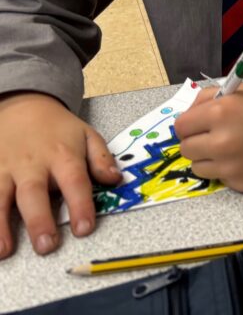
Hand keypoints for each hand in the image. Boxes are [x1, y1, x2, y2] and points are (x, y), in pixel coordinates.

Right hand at [0, 92, 120, 258]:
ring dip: (0, 226)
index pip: (75, 181)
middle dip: (39, 220)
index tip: (84, 229)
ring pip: (0, 197)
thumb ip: (101, 159)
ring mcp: (5, 169)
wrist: (23, 106)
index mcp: (62, 155)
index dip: (80, 205)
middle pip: (34, 193)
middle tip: (46, 246)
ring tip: (4, 251)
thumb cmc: (59, 128)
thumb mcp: (87, 136)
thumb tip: (116, 179)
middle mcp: (32, 164)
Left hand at [175, 85, 242, 192]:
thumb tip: (187, 116)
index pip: (180, 126)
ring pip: (198, 167)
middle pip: (185, 149)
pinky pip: (220, 178)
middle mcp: (222, 142)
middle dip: (197, 140)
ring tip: (232, 146)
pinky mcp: (241, 184)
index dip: (190, 123)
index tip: (200, 123)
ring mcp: (231, 167)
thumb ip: (208, 99)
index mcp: (221, 112)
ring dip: (209, 158)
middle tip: (217, 134)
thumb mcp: (241, 90)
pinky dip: (228, 169)